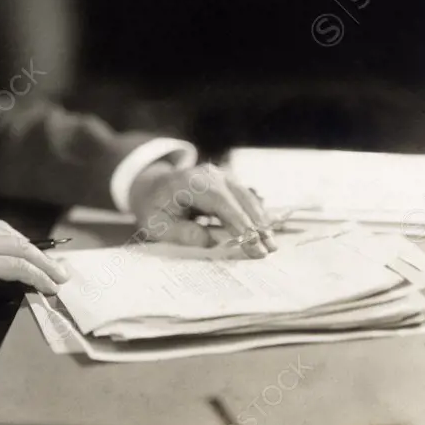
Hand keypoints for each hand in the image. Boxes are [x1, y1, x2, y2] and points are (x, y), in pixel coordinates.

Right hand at [0, 218, 69, 341]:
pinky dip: (37, 276)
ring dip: (44, 265)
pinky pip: (18, 267)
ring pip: (20, 250)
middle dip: (38, 253)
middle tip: (56, 268)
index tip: (38, 257)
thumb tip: (10, 267)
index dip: (22, 243)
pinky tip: (47, 286)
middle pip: (13, 236)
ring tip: (58, 278)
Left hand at [127, 161, 277, 258]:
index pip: (220, 202)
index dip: (239, 224)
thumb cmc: (154, 209)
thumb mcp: (157, 226)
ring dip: (260, 221)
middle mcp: (207, 174)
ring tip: (271, 245)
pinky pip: (245, 198)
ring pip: (246, 197)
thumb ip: (183, 234)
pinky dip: (256, 215)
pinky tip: (265, 232)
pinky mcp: (228, 181)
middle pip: (239, 198)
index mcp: (187, 182)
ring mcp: (220, 174)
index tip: (252, 245)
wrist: (153, 188)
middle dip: (256, 225)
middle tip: (269, 250)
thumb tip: (213, 242)